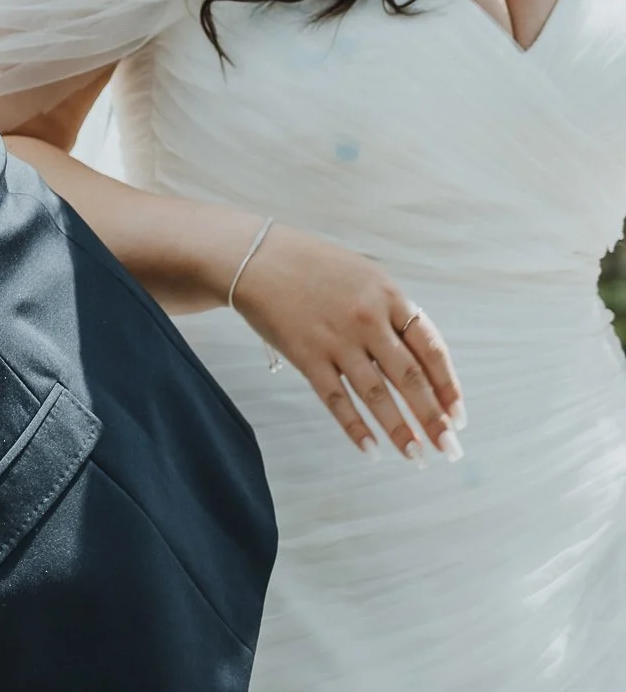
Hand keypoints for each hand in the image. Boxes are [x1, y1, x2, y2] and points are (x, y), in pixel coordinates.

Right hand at [231, 223, 465, 462]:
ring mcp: (336, 339)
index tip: (457, 417)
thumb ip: (391, 312)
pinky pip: (335, 398)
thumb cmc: (313, 265)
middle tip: (449, 450)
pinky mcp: (306, 354)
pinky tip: (370, 449)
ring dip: (399, 430)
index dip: (448, 387)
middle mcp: (368, 319)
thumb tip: (420, 359)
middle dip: (432, 418)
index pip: (431, 350)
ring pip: (376, 394)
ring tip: (415, 457)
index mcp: (389, 296)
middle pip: (409, 378)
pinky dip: (354, 426)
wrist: (256, 257)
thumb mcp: (364, 276)